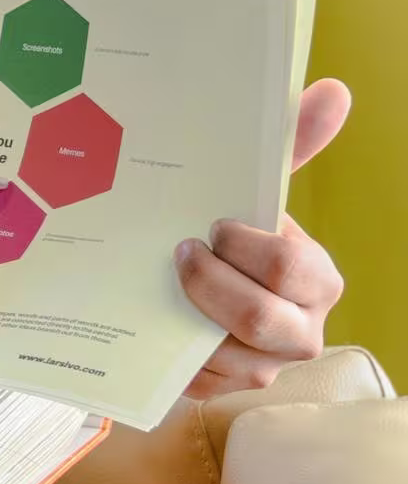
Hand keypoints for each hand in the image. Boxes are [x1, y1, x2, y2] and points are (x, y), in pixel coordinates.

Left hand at [177, 77, 349, 398]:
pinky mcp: (220, 392)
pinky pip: (191, 381)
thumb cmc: (234, 236)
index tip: (213, 224)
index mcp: (318, 280)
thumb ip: (291, 145)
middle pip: (258, 317)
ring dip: (183, 314)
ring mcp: (261, 368)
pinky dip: (165, 348)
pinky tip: (149, 319)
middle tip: (178, 251)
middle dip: (209, 281)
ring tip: (161, 283)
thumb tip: (334, 91)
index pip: (288, 266)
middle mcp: (300, 332)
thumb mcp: (256, 193)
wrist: (191, 287)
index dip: (243, 246)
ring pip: (222, 354)